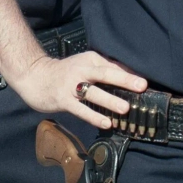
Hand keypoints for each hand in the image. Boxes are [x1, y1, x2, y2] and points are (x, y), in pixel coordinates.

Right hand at [10, 50, 148, 129]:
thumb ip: (105, 70)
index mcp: (91, 60)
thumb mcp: (85, 65)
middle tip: (141, 86)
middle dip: (124, 80)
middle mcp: (82, 70)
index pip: (113, 66)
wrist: (35, 76)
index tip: (146, 82)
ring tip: (125, 109)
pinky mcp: (63, 100)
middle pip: (105, 74)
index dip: (130, 74)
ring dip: (110, 100)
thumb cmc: (67, 72)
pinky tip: (106, 123)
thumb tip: (131, 76)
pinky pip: (81, 109)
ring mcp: (72, 86)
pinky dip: (94, 116)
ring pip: (93, 92)